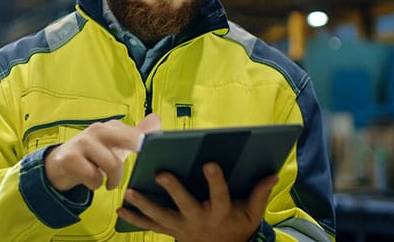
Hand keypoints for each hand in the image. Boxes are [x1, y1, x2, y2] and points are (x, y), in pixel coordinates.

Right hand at [44, 114, 160, 191]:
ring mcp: (83, 142)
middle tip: (132, 173)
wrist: (61, 164)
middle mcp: (98, 129)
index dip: (146, 145)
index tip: (152, 154)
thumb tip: (157, 119)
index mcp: (112, 126)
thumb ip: (137, 134)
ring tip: (109, 182)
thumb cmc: (95, 155)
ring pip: (112, 164)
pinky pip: (93, 177)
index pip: (136, 133)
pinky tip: (91, 181)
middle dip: (138, 154)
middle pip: (128, 140)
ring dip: (113, 179)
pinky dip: (95, 184)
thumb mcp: (116, 145)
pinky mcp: (70, 158)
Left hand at [116, 162, 277, 241]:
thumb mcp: (252, 213)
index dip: (215, 180)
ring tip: (130, 190)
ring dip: (144, 204)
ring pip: (161, 216)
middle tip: (161, 173)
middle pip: (185, 204)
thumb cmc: (237, 227)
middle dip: (173, 189)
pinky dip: (135, 218)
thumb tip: (272, 174)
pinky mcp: (170, 231)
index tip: (210, 162)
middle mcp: (199, 220)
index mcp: (220, 212)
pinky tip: (121, 209)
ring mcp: (182, 227)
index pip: (219, 195)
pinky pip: (150, 226)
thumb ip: (260, 193)